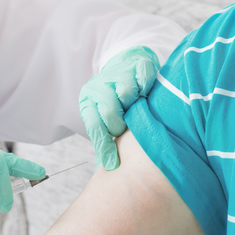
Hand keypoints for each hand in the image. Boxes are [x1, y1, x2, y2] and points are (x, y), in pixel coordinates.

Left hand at [79, 45, 159, 170]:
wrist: (129, 65)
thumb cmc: (118, 99)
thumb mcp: (105, 118)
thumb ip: (106, 137)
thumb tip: (108, 170)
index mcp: (88, 101)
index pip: (95, 126)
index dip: (104, 147)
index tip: (113, 164)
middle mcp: (98, 86)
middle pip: (109, 112)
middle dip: (120, 125)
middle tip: (127, 127)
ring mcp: (117, 74)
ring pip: (125, 95)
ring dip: (133, 104)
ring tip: (137, 107)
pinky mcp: (137, 65)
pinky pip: (142, 80)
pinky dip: (145, 88)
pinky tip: (146, 92)